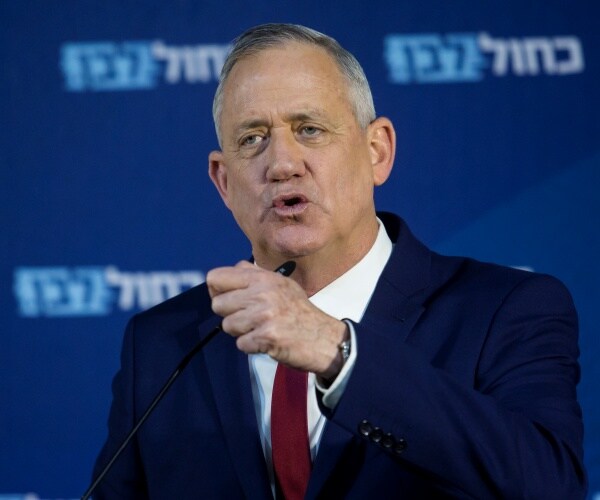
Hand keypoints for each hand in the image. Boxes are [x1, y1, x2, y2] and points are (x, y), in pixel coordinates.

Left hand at [206, 261, 347, 378]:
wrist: (324, 338)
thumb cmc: (300, 312)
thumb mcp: (281, 283)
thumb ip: (254, 275)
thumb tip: (232, 269)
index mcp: (262, 278)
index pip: (216, 277)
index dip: (217, 291)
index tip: (229, 300)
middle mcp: (262, 292)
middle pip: (217, 304)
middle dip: (230, 315)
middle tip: (249, 319)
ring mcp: (264, 314)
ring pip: (227, 325)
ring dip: (241, 332)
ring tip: (261, 329)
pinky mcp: (266, 336)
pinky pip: (241, 344)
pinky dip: (252, 346)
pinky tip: (267, 341)